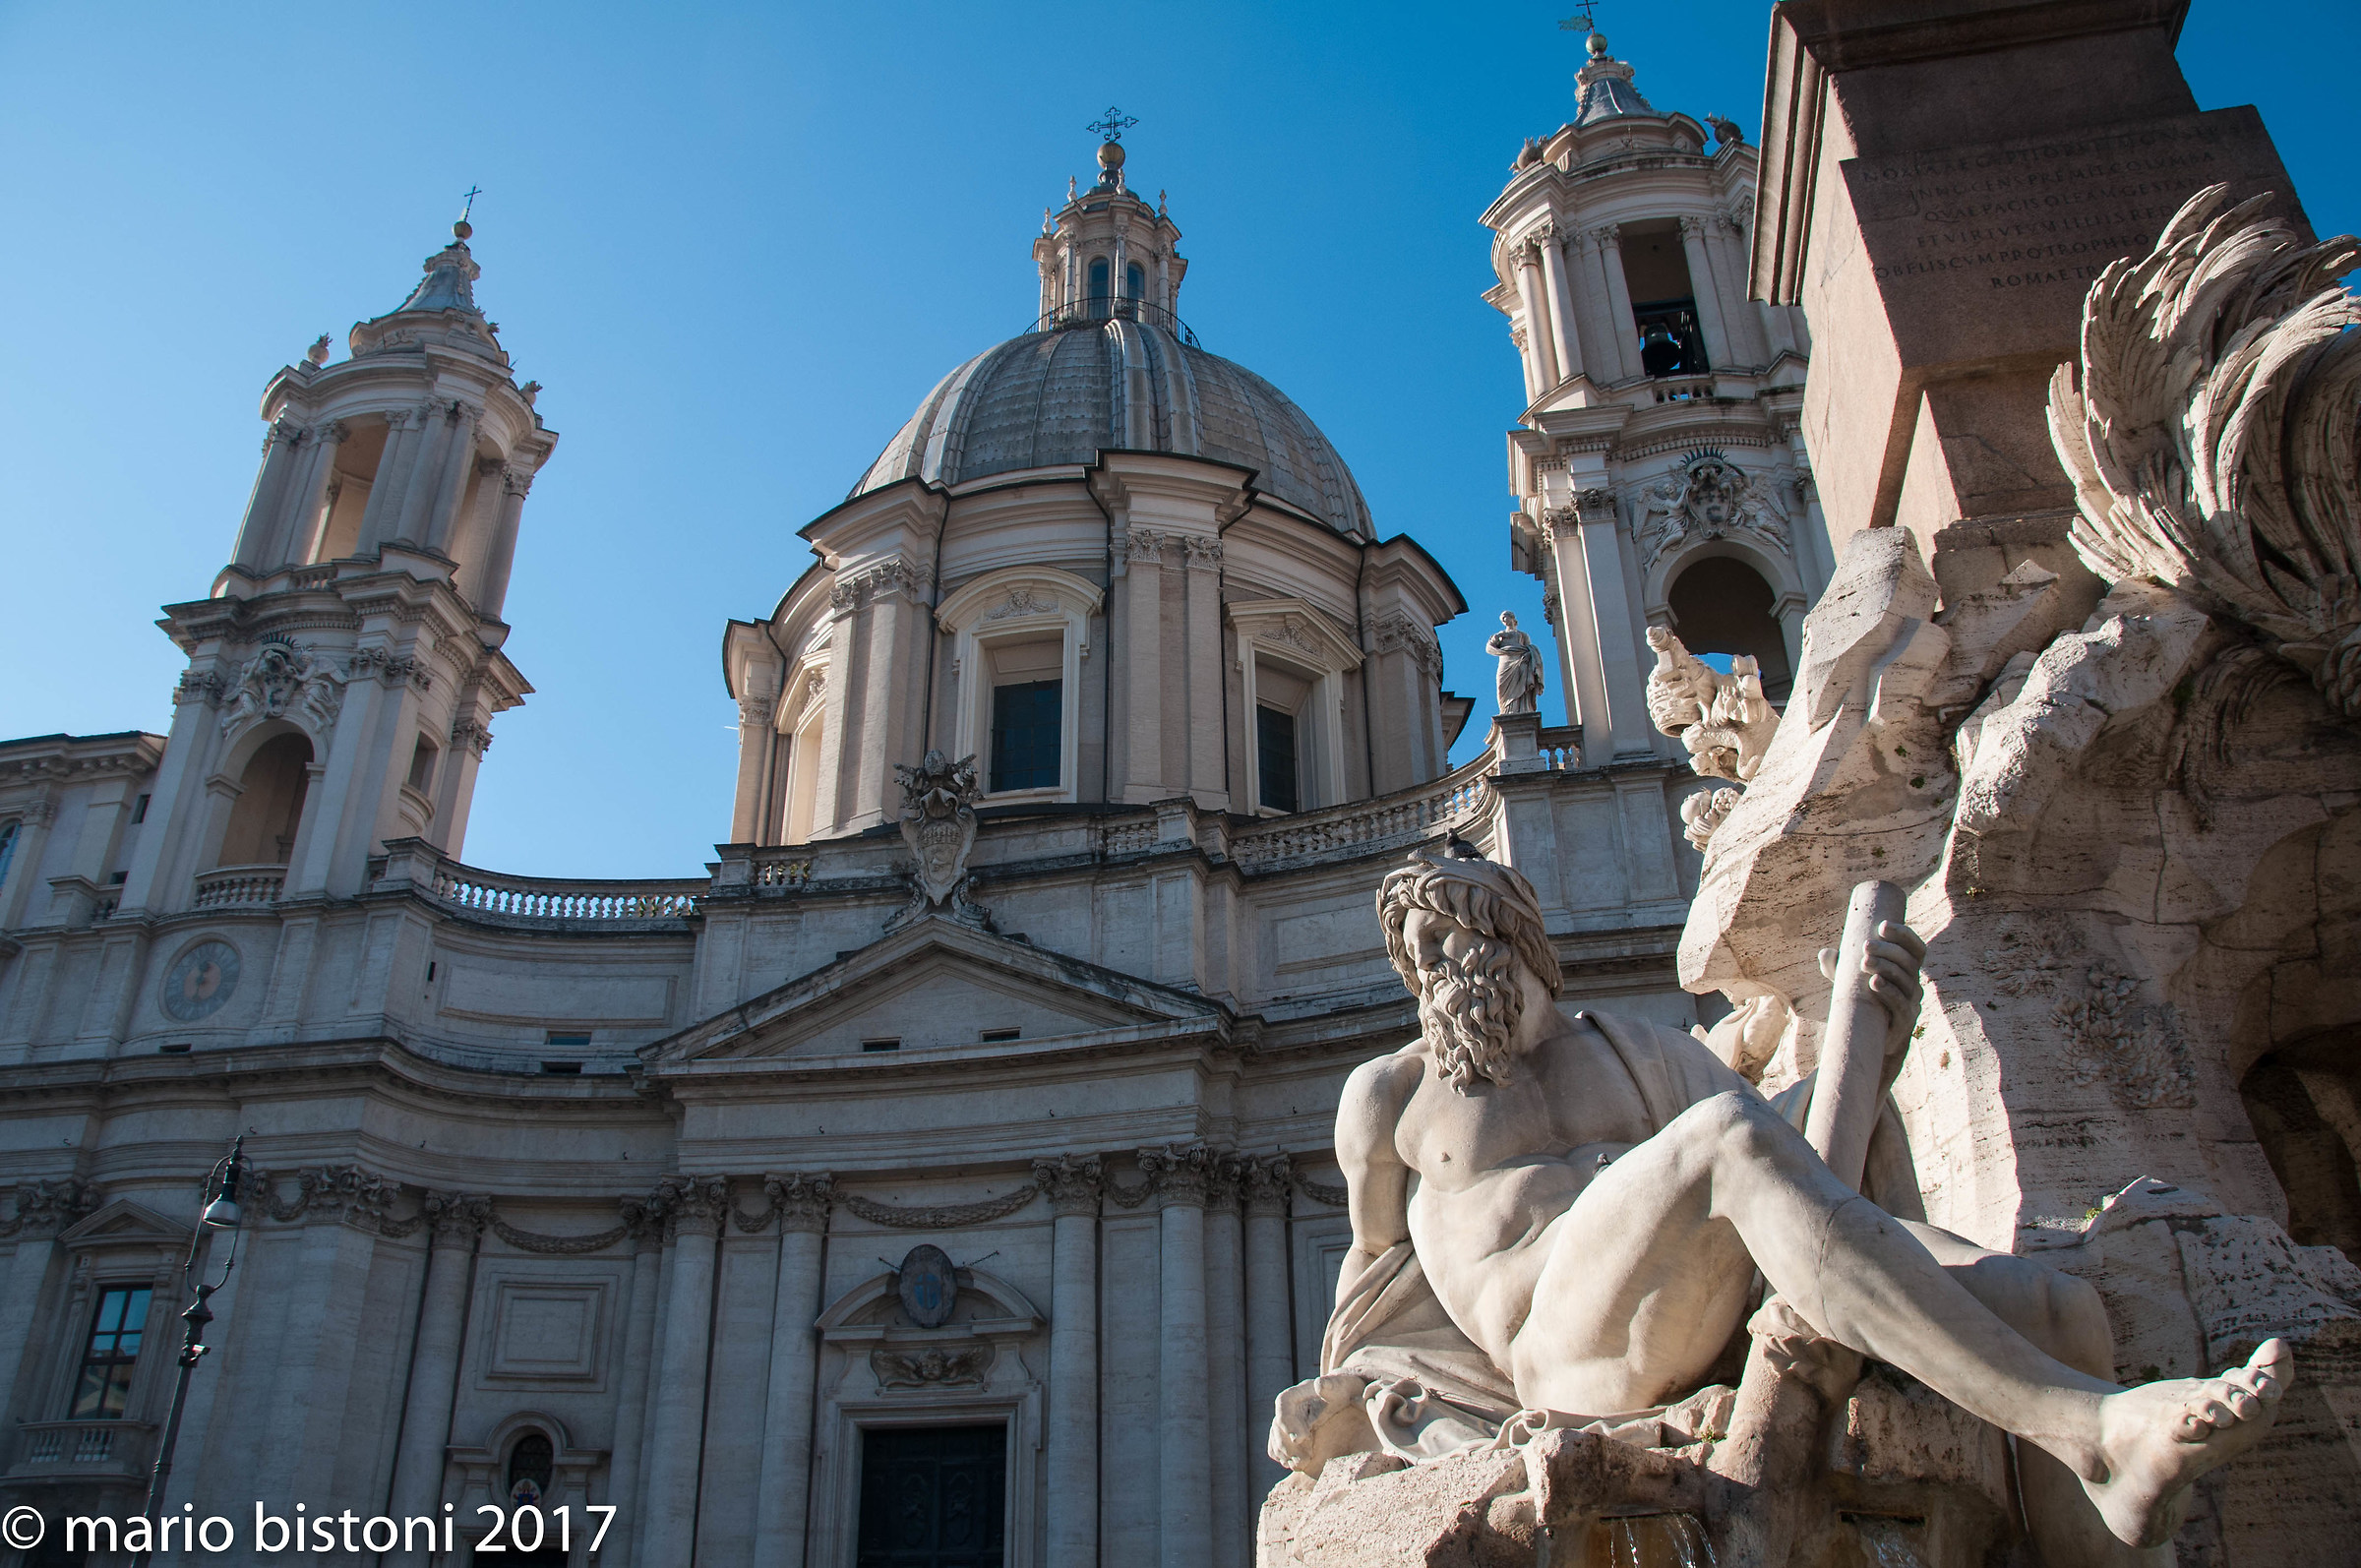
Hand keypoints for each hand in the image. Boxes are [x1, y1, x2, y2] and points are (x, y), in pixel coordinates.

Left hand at [1818, 919, 1925, 1067]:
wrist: (1870, 1040)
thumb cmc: (1862, 1003)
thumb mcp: (1848, 982)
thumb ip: (1838, 967)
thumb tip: (1826, 953)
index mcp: (1907, 970)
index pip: (1916, 947)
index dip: (1904, 935)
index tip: (1883, 926)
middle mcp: (1915, 984)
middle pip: (1909, 961)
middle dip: (1888, 950)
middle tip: (1866, 946)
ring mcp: (1912, 1004)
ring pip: (1906, 981)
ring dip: (1886, 968)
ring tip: (1865, 962)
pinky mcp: (1905, 1022)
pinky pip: (1901, 1004)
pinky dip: (1888, 992)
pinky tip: (1874, 982)